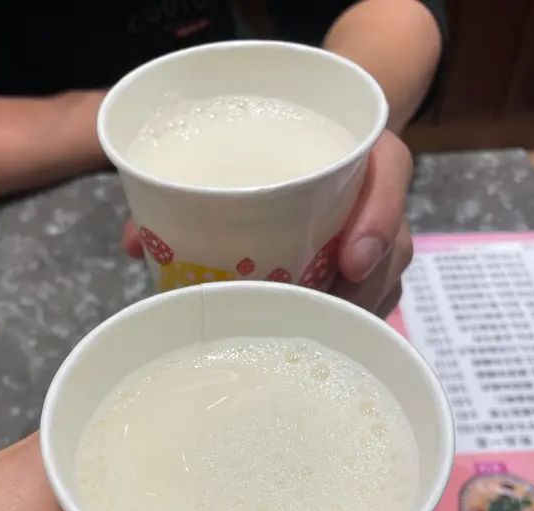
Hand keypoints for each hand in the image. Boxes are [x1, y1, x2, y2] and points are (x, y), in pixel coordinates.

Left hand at [121, 130, 411, 318]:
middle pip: (395, 242)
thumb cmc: (265, 150)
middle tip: (321, 318)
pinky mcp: (370, 269)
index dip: (378, 217)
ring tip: (316, 342)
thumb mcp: (231, 156)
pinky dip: (350, 321)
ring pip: (386, 278)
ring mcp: (378, 235)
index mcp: (354, 152)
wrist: (304, 142)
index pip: (389, 172)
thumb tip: (138, 243)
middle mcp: (374, 194)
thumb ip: (188, 192)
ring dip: (354, 312)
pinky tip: (324, 345)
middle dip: (364, 287)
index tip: (350, 259)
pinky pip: (374, 298)